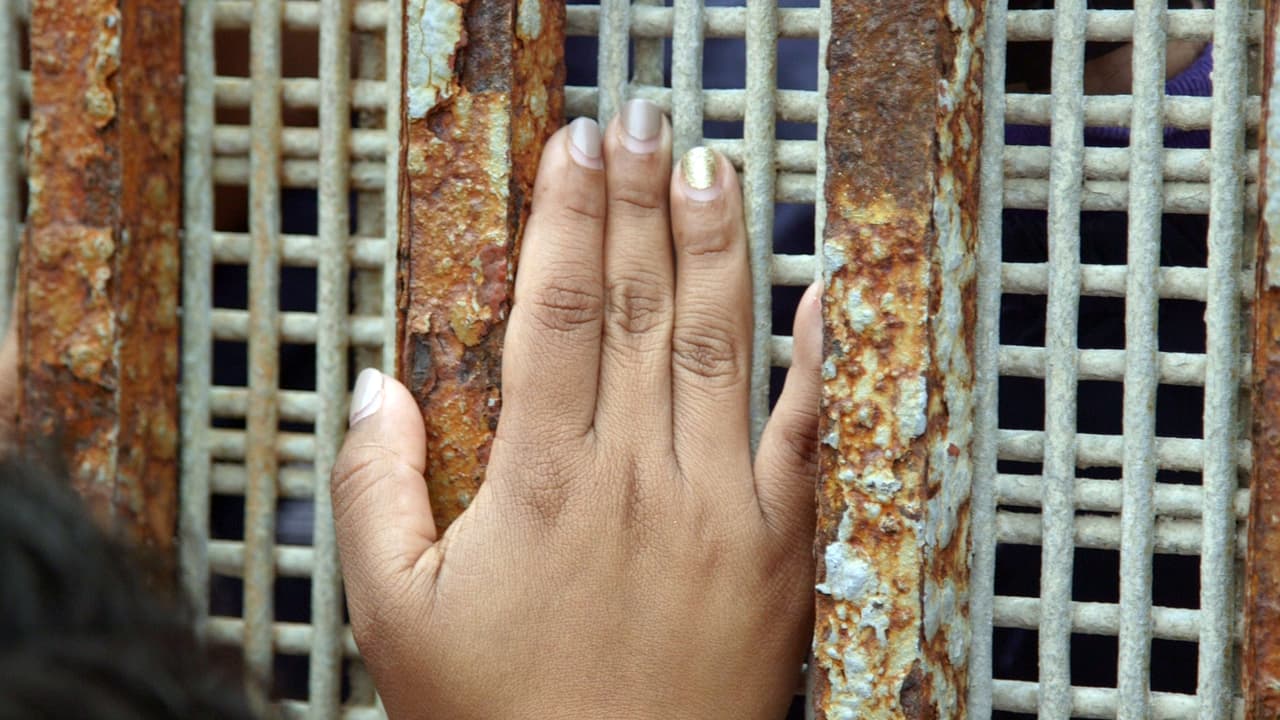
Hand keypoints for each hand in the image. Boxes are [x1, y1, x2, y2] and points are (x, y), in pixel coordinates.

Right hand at [332, 100, 822, 719]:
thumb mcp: (395, 618)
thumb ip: (374, 493)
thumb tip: (377, 390)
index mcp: (541, 483)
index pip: (557, 311)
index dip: (567, 217)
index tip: (574, 150)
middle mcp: (635, 477)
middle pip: (638, 305)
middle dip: (640, 201)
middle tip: (642, 120)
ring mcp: (716, 507)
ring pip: (715, 344)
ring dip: (715, 245)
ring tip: (712, 166)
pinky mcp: (776, 547)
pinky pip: (802, 432)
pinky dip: (814, 356)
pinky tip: (817, 291)